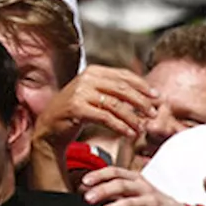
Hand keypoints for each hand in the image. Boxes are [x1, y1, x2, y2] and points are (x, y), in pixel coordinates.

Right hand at [34, 66, 157, 146]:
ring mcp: (80, 92)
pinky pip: (105, 117)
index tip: (156, 97)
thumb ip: (114, 91)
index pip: (124, 75)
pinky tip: (128, 133)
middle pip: (122, 89)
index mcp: (93, 71)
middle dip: (141, 102)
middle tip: (152, 113)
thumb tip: (146, 95)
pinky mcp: (77, 108)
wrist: (50, 127)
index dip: (142, 86)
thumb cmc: (76, 112)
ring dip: (132, 118)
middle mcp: (86, 78)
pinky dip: (120, 126)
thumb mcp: (94, 95)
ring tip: (141, 128)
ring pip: (116, 104)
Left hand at [81, 166, 201, 205]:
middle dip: (103, 190)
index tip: (84, 181)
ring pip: (130, 204)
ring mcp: (153, 204)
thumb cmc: (151, 205)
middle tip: (87, 198)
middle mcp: (145, 189)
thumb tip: (87, 190)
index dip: (99, 175)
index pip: (116, 172)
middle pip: (122, 185)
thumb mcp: (133, 194)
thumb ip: (112, 191)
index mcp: (137, 179)